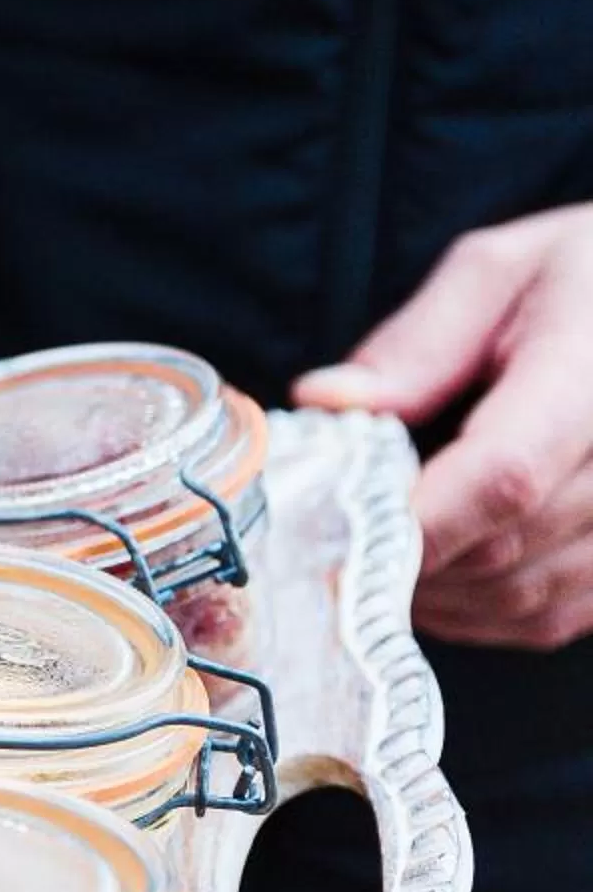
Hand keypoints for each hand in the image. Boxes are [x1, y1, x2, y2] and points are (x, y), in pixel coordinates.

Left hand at [293, 202, 592, 649]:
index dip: (412, 518)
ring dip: (440, 596)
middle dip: (404, 559)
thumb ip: (415, 345)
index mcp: (591, 380)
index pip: (503, 475)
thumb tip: (326, 402)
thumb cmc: (588, 277)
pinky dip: (487, 615)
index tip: (332, 526)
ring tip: (380, 558)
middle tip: (333, 541)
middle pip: (504, 548)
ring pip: (526, 597)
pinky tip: (442, 581)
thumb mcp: (499, 273)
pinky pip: (559, 617)